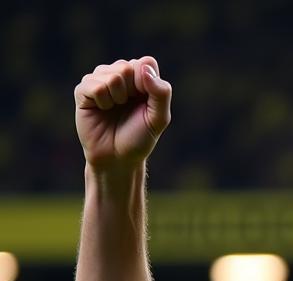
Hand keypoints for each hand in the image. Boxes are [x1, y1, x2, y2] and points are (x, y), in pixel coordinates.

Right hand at [75, 56, 171, 170]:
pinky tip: (102, 109)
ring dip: (117, 98)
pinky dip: (102, 101)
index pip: (146, 63)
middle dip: (132, 93)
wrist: (117, 158)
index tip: (145, 103)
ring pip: (112, 76)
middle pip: (128, 67)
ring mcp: (99, 80)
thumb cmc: (139, 138)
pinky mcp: (83, 89)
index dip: (147, 84)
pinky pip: (95, 86)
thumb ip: (161, 93)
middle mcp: (119, 74)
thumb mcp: (158, 119)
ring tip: (114, 109)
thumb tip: (144, 67)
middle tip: (127, 108)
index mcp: (140, 78)